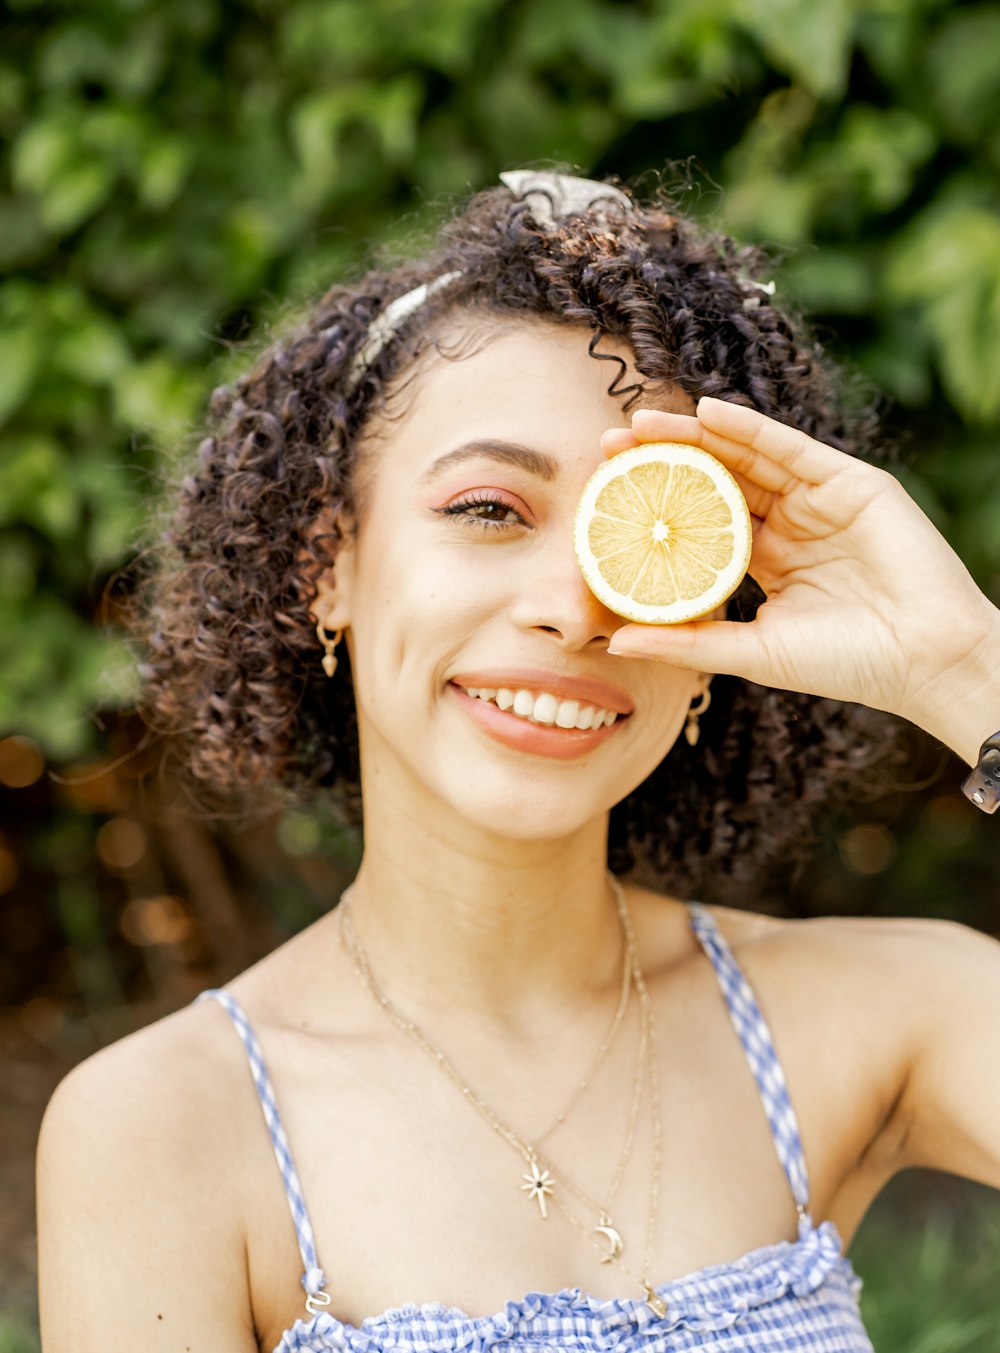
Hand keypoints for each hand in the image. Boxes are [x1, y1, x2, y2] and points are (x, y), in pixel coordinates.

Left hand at [602, 398, 999, 750]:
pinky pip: (791, 448)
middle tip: (607, 442)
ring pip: (746, 457)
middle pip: (714, 479)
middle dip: (661, 459)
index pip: (698, 520)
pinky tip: (709, 413)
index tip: (602, 490)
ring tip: (641, 421)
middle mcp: (788, 524)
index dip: (653, 503)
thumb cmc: (846, 664)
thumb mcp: (750, 652)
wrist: (923, 661)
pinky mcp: (850, 483)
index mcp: (766, 560)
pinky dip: (751, 429)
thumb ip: (686, 642)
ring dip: (693, 434)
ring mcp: (818, 500)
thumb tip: (612, 641)